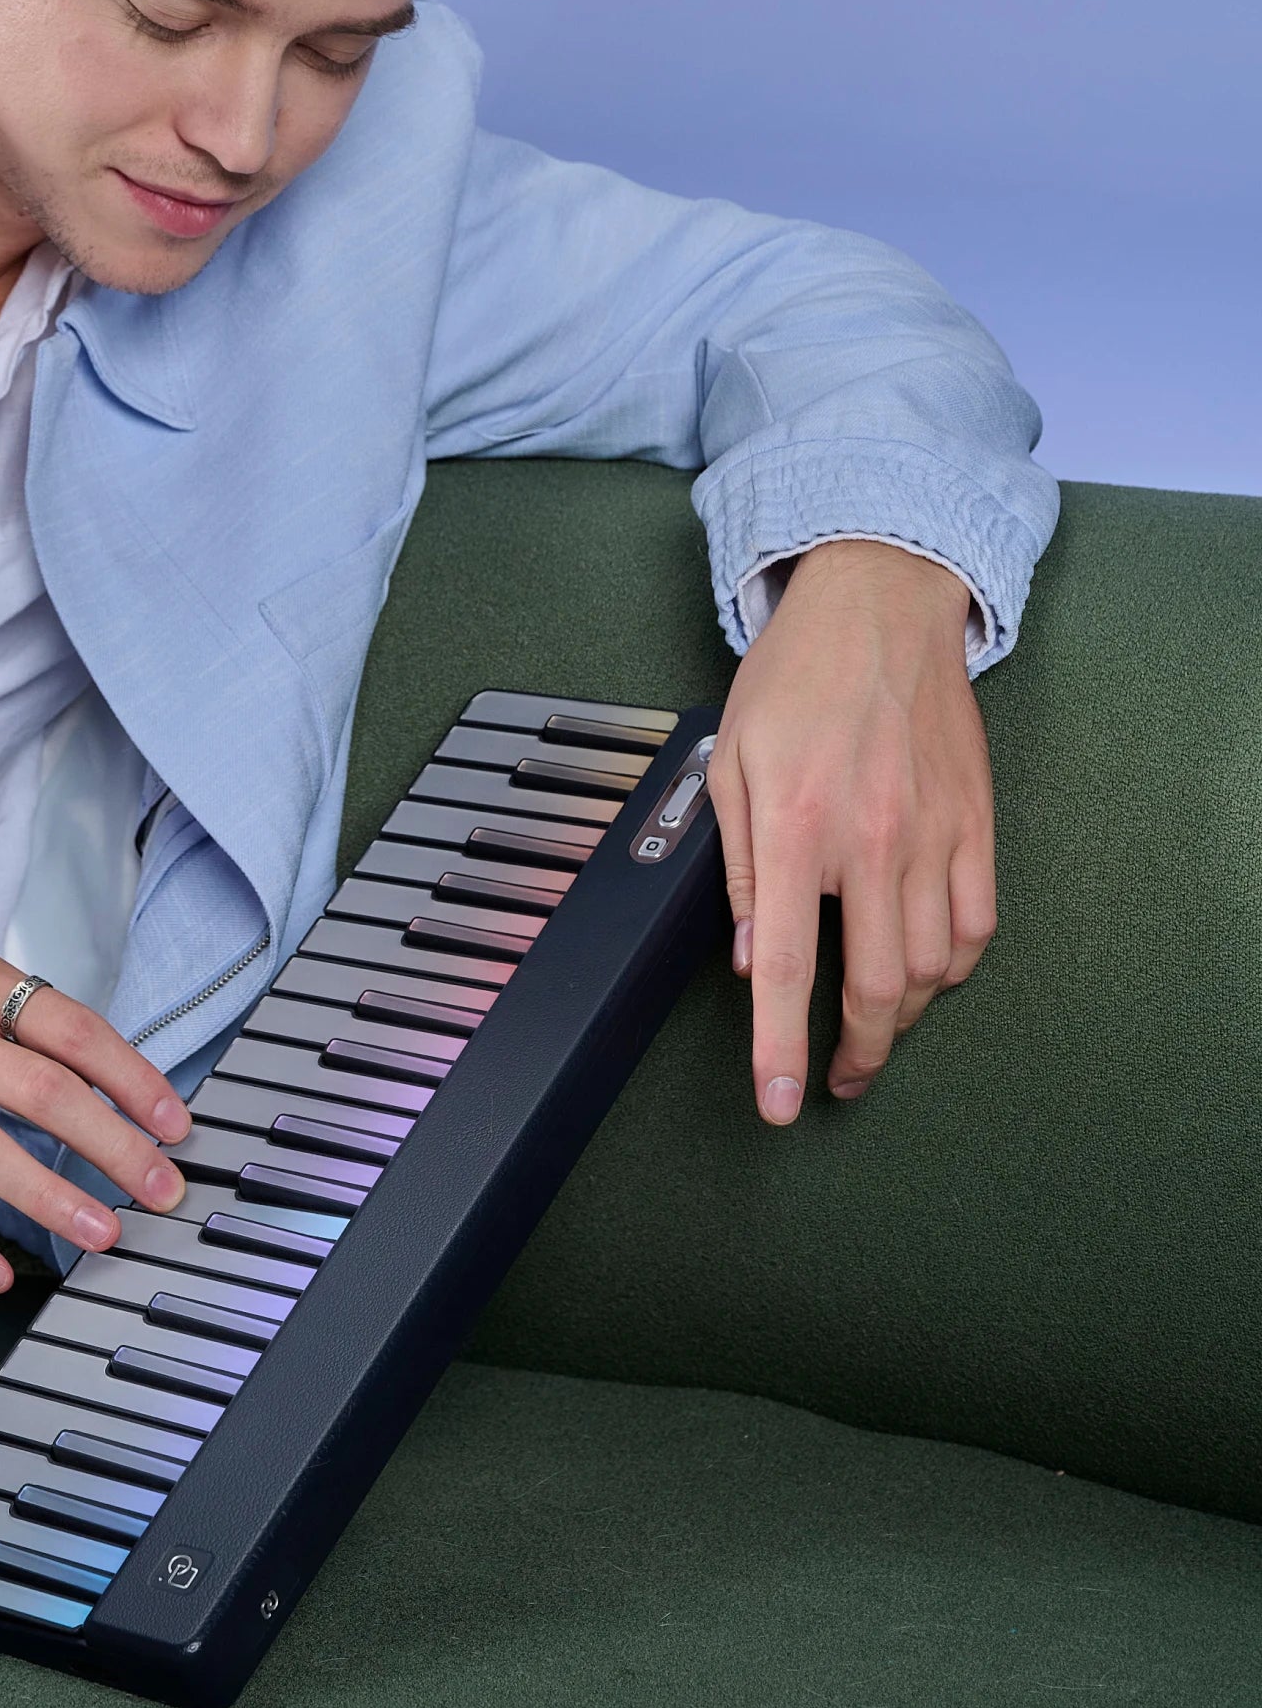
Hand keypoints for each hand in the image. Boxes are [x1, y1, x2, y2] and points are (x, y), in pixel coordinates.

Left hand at [706, 539, 996, 1122]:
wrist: (879, 605)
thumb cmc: (792, 681)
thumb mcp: (729, 765)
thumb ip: (736, 868)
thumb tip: (748, 958)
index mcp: (796, 829)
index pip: (787, 966)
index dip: (780, 1046)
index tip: (779, 1102)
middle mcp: (872, 841)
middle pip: (880, 986)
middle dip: (858, 1051)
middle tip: (838, 1078)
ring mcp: (934, 834)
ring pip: (934, 966)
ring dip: (905, 1015)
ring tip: (875, 1026)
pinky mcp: (976, 823)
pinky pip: (977, 923)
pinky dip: (954, 966)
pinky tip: (927, 971)